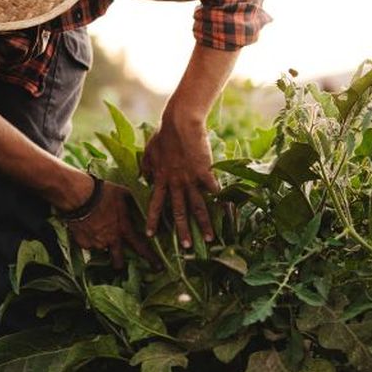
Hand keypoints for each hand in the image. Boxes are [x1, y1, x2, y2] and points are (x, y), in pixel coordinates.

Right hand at [65, 181, 154, 269]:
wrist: (79, 196)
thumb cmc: (103, 193)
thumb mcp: (122, 193)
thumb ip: (131, 202)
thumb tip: (140, 200)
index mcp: (124, 229)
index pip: (141, 248)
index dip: (151, 259)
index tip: (159, 268)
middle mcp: (111, 240)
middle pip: (118, 261)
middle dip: (119, 263)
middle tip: (119, 262)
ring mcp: (96, 243)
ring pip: (101, 250)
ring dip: (101, 245)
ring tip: (96, 232)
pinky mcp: (82, 243)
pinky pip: (87, 244)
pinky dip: (88, 239)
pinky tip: (86, 228)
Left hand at [141, 111, 219, 247]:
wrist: (180, 123)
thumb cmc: (164, 135)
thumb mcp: (149, 152)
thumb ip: (146, 167)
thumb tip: (143, 177)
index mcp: (161, 179)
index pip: (155, 204)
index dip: (153, 220)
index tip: (151, 235)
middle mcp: (175, 183)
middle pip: (178, 211)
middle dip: (182, 230)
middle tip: (186, 247)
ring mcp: (190, 178)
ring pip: (197, 206)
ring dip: (204, 224)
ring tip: (210, 238)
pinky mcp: (204, 171)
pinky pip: (213, 189)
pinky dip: (220, 200)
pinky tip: (228, 212)